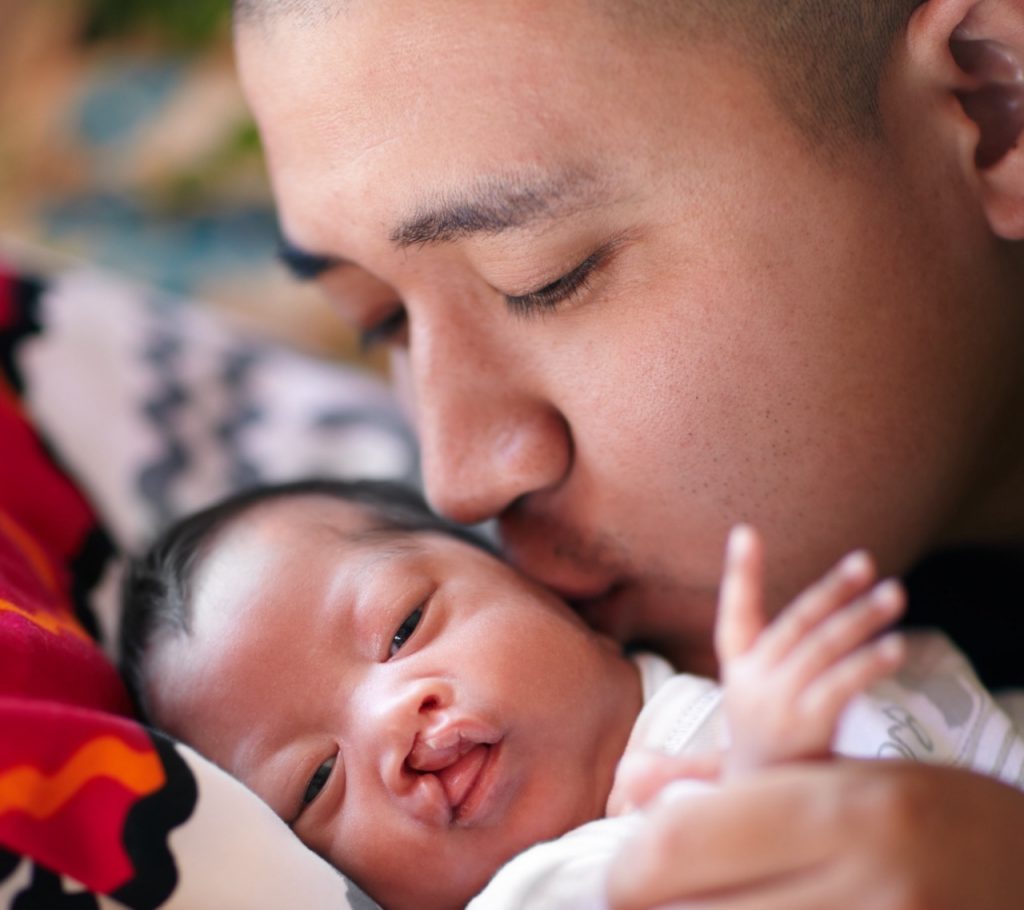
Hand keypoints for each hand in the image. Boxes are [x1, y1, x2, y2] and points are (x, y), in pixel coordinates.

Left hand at [607, 759, 1023, 909]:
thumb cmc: (921, 811)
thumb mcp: (834, 774)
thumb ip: (726, 781)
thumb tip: (627, 783)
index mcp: (839, 809)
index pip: (686, 840)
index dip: (631, 863)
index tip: (622, 869)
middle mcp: (863, 882)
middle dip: (653, 906)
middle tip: (647, 896)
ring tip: (698, 900)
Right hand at [716, 526, 904, 773]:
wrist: (761, 794)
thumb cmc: (770, 729)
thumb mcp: (757, 684)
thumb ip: (781, 643)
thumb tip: (825, 599)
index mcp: (737, 663)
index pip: (735, 610)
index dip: (740, 572)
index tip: (745, 533)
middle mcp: (752, 678)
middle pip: (797, 624)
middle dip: (832, 590)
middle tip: (865, 561)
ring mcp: (777, 702)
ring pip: (822, 648)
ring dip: (861, 618)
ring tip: (894, 593)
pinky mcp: (805, 727)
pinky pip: (840, 686)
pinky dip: (867, 663)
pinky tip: (895, 646)